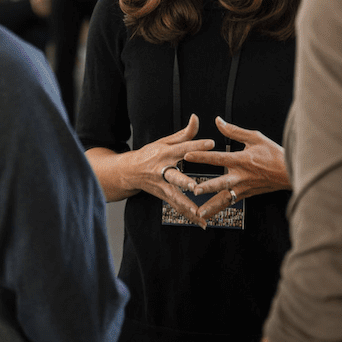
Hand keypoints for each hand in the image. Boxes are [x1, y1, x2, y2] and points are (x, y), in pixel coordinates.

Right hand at [132, 114, 214, 228]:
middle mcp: (162, 170)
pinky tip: (201, 223)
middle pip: (174, 176)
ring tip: (197, 212)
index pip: (183, 148)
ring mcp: (161, 185)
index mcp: (165, 153)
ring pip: (174, 196)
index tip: (212, 143)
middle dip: (184, 182)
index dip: (197, 145)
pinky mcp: (163, 196)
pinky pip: (177, 207)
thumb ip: (184, 133)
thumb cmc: (151, 154)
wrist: (129, 172)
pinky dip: (188, 216)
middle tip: (195, 187)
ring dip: (186, 205)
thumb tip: (196, 118)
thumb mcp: (165, 141)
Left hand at [183, 116, 289, 220]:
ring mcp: (244, 188)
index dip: (202, 156)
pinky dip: (219, 209)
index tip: (187, 156)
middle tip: (193, 190)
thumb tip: (218, 121)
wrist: (289, 172)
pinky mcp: (246, 195)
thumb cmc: (273, 153)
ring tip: (199, 213)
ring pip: (225, 199)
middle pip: (220, 183)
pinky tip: (209, 214)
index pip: (218, 157)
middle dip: (206, 187)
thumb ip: (234, 131)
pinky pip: (230, 202)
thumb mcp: (255, 137)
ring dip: (211, 206)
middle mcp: (241, 176)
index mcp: (241, 160)